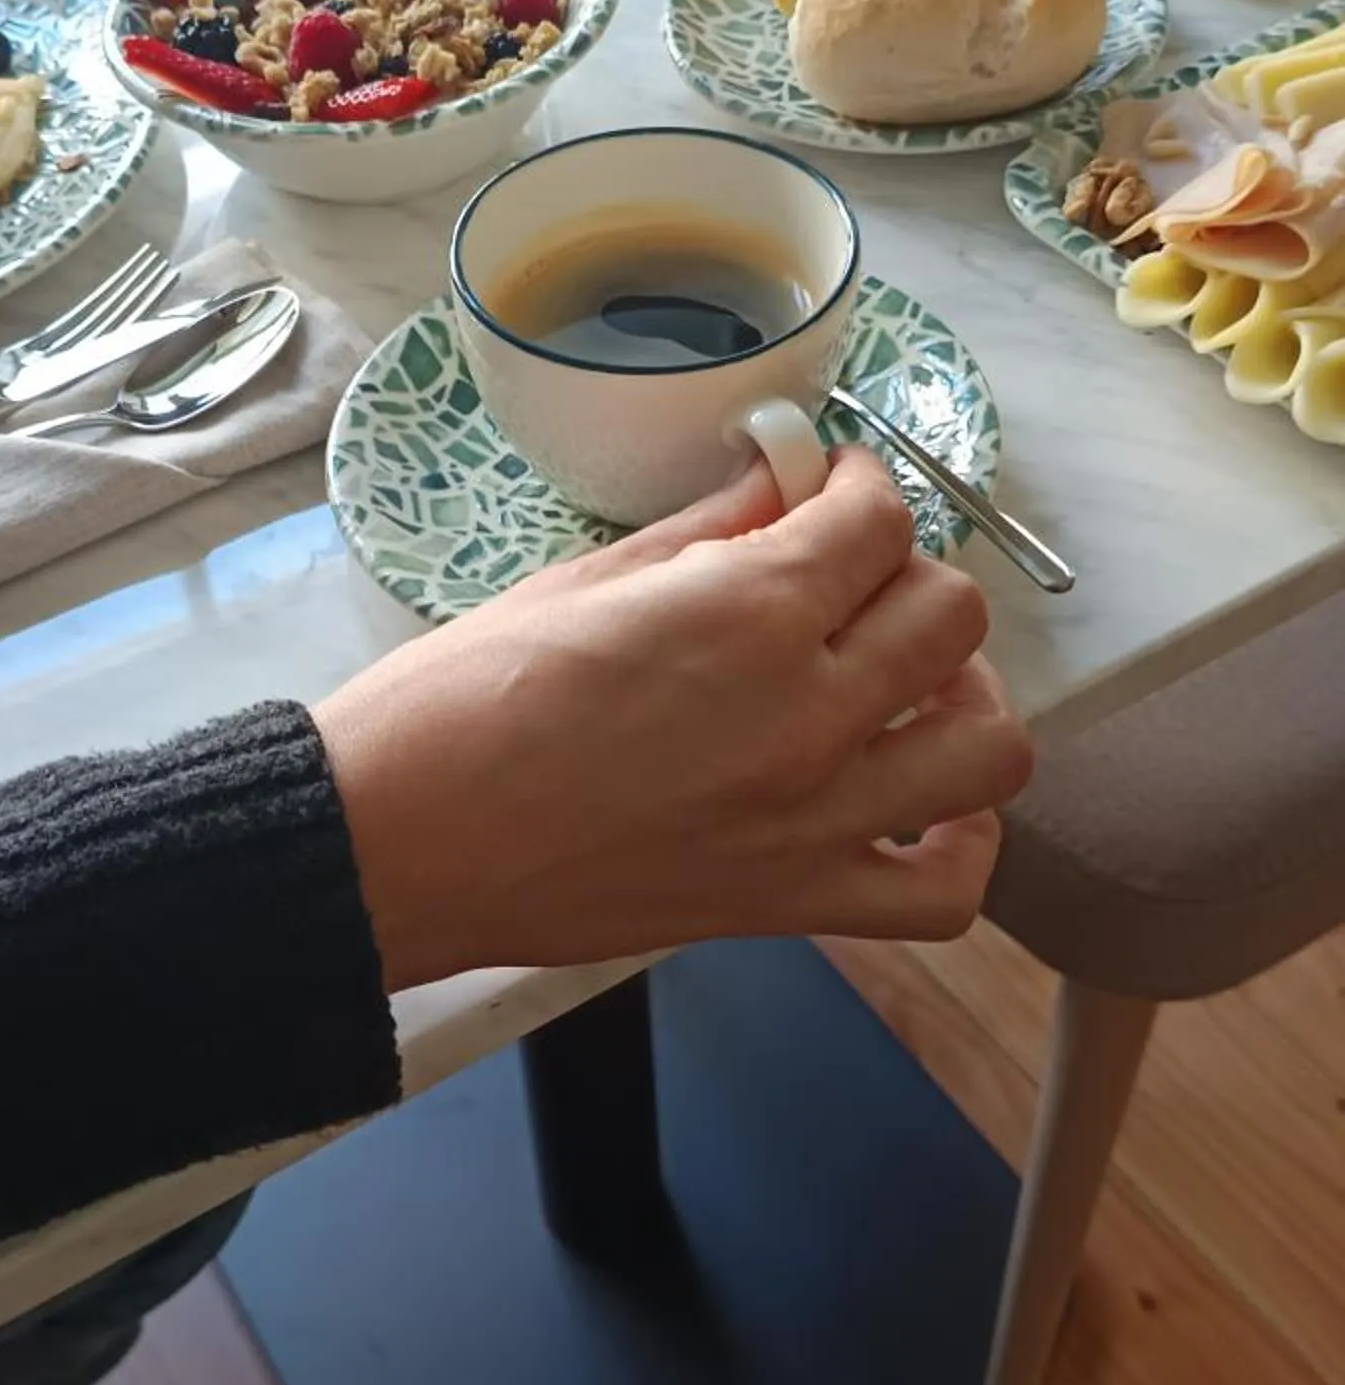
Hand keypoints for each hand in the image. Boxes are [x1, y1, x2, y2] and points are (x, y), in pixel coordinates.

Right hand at [316, 448, 1031, 988]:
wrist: (396, 844)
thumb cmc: (458, 705)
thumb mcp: (584, 578)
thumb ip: (711, 529)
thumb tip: (782, 481)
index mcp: (747, 613)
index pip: (878, 520)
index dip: (858, 486)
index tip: (828, 489)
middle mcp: (805, 715)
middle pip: (950, 616)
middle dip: (906, 578)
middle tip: (847, 580)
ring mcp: (812, 820)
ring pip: (988, 746)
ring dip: (964, 698)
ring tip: (906, 681)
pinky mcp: (791, 903)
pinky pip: (943, 894)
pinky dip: (965, 846)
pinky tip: (931, 802)